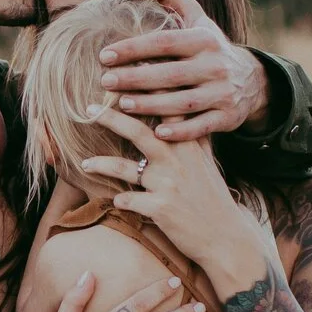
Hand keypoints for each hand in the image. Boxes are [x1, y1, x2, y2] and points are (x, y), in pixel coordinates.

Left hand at [78, 105, 276, 295]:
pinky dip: (120, 200)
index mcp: (189, 145)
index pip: (166, 111)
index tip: (126, 75)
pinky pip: (129, 202)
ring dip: (102, 164)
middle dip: (112, 118)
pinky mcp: (161, 209)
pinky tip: (115, 200)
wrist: (226, 237)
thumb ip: (195, 138)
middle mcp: (178, 161)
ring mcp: (168, 185)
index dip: (146, 92)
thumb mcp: (208, 163)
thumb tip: (186, 114)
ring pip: (126, 169)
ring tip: (85, 163)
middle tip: (89, 108)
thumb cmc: (213, 198)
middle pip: (139, 133)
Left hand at [100, 0, 268, 141]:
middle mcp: (215, 65)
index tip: (104, 55)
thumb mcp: (193, 15)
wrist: (251, 79)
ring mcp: (223, 92)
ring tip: (122, 105)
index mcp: (204, 39)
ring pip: (183, 103)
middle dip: (136, 78)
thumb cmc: (208, 44)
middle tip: (105, 82)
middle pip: (171, 74)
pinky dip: (181, 131)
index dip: (133, 48)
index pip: (164, 42)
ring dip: (151, 105)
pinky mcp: (227, 117)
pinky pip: (202, 127)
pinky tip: (156, 133)